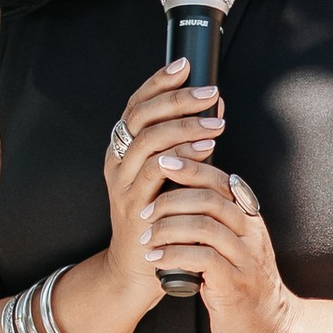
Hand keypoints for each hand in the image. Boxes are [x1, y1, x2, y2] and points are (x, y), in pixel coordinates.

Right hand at [104, 56, 224, 306]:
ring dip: (184, 125)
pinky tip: (205, 147)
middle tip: (210, 92)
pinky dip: (181, 155)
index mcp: (122, 149)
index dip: (158, 81)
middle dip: (177, 99)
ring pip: (148, 139)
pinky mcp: (133, 204)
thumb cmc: (161, 217)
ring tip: (215, 121)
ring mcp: (122, 183)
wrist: (138, 268)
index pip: (136, 104)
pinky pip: (155, 171)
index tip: (185, 64)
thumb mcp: (172, 174)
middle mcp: (117, 161)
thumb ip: (188, 141)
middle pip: (141, 116)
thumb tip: (215, 102)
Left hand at [138, 163, 302, 332]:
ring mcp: (246, 258)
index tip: (162, 161)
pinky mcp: (235, 284)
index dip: (191, 168)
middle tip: (144, 210)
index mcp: (249, 218)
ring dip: (169, 228)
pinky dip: (174, 255)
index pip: (220, 181)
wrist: (267, 329)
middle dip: (173, 198)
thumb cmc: (239, 286)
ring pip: (205, 226)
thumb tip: (179, 194)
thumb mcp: (230, 247)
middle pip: (211, 199)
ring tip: (146, 237)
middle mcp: (251, 233)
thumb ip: (213, 221)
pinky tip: (155, 259)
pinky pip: (202, 259)